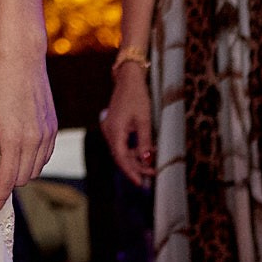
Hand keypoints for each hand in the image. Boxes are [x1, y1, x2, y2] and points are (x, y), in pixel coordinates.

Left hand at [0, 50, 55, 214]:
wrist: (23, 60)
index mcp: (14, 138)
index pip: (8, 180)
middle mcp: (34, 140)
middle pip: (23, 178)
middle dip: (8, 183)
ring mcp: (47, 134)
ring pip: (36, 169)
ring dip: (21, 172)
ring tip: (5, 162)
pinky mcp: (53, 128)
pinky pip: (45, 156)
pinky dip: (33, 161)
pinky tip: (21, 151)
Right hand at [99, 61, 154, 185]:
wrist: (128, 79)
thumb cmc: (137, 96)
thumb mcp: (144, 120)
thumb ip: (144, 142)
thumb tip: (147, 161)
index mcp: (114, 130)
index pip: (120, 157)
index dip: (130, 171)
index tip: (139, 183)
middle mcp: (108, 131)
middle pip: (120, 156)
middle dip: (136, 167)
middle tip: (151, 175)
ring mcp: (110, 128)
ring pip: (121, 150)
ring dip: (135, 159)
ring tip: (152, 165)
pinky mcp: (113, 126)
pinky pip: (122, 143)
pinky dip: (132, 149)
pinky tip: (145, 151)